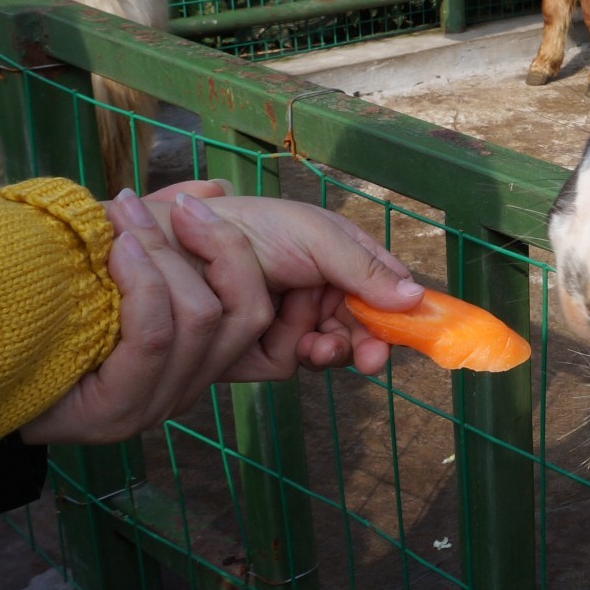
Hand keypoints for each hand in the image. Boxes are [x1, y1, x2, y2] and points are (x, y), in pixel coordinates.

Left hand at [20, 190, 260, 445]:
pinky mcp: (118, 413)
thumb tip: (212, 190)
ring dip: (162, 254)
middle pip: (243, 312)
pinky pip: (155, 337)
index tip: (193, 203)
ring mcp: (155, 405)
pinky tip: (115, 253)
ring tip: (119, 220)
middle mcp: (186, 387)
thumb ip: (162, 234)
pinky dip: (142, 285)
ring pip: (200, 318)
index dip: (237, 251)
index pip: (257, 310)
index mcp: (194, 357)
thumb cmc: (40, 310)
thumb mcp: (112, 265)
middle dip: (207, 244)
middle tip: (148, 204)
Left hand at [142, 183, 423, 375]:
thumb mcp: (314, 234)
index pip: (381, 288)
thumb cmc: (245, 226)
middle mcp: (314, 289)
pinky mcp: (253, 349)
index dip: (395, 313)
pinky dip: (292, 354)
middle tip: (368, 359)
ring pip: (328, 350)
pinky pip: (287, 363)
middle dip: (364, 342)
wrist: (172, 247)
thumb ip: (364, 267)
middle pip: (360, 327)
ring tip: (319, 348)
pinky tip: (291, 346)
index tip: (401, 335)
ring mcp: (285, 320)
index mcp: (336, 255)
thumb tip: (417, 298)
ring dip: (330, 349)